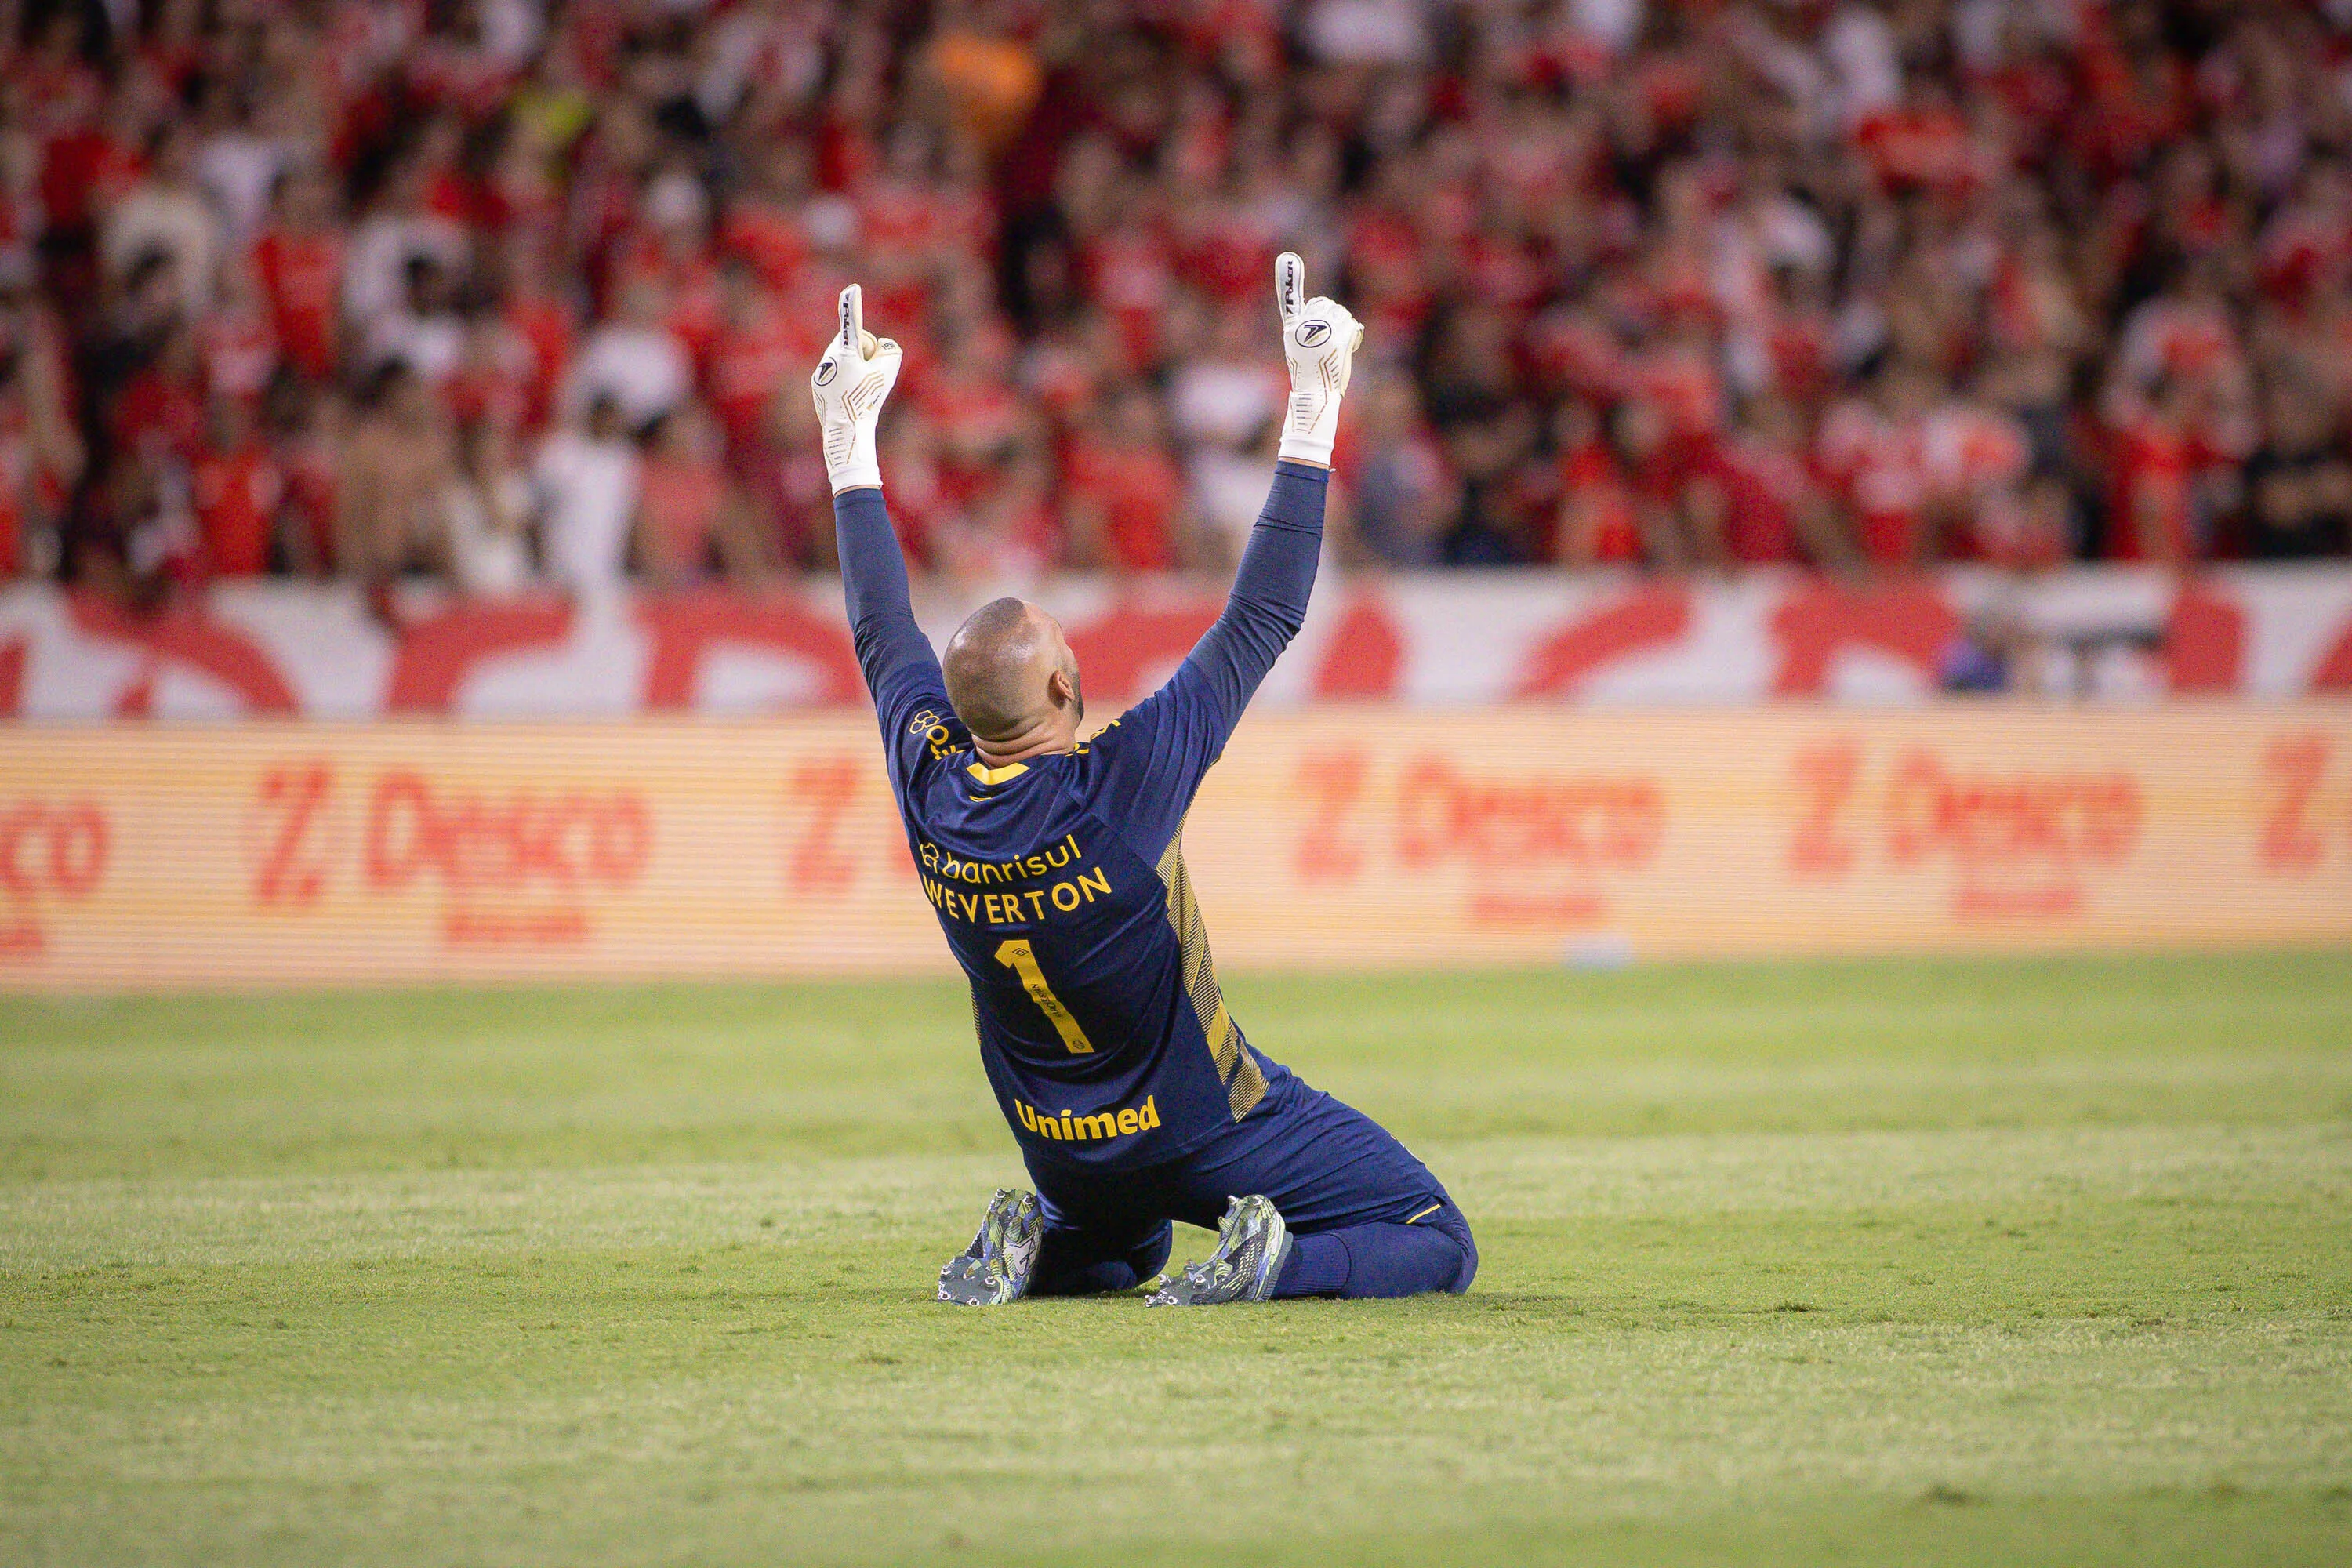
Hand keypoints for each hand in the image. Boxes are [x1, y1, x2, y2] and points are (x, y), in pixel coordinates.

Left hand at [810, 283, 901, 492]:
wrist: (846, 432)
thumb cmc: (867, 402)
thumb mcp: (888, 373)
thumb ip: (889, 351)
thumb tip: (880, 349)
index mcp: (844, 353)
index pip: (851, 323)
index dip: (852, 304)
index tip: (852, 288)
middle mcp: (828, 359)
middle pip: (854, 344)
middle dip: (864, 354)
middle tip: (868, 378)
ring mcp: (820, 373)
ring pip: (844, 359)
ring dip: (854, 368)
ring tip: (858, 391)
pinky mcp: (818, 386)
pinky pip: (836, 374)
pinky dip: (845, 381)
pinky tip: (849, 398)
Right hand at [1273, 251, 1364, 467]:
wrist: (1316, 397)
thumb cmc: (1311, 377)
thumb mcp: (1301, 350)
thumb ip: (1308, 329)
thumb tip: (1328, 314)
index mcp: (1291, 329)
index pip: (1291, 301)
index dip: (1288, 280)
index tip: (1286, 257)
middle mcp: (1304, 328)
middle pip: (1327, 305)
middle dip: (1334, 318)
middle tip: (1331, 339)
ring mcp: (1322, 332)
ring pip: (1342, 314)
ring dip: (1345, 328)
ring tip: (1337, 349)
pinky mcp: (1338, 339)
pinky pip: (1352, 325)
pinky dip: (1353, 337)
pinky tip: (1347, 350)